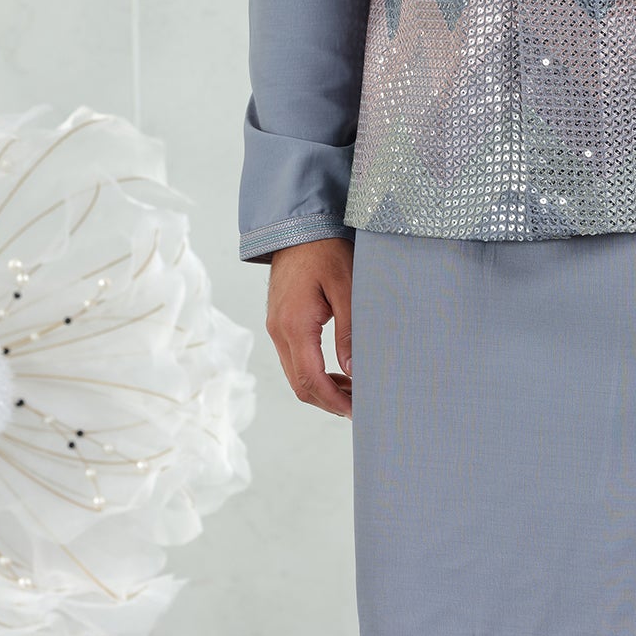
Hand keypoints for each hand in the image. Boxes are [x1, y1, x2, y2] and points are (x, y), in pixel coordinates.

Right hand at [266, 237, 353, 418]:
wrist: (298, 225)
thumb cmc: (325, 250)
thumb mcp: (346, 286)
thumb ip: (349, 330)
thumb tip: (353, 371)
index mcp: (294, 325)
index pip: (311, 379)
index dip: (334, 401)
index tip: (357, 411)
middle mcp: (279, 331)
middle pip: (299, 384)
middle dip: (328, 401)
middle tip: (360, 407)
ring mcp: (276, 327)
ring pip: (295, 374)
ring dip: (322, 388)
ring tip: (354, 392)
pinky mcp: (280, 322)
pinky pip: (294, 358)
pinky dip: (314, 372)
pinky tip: (338, 371)